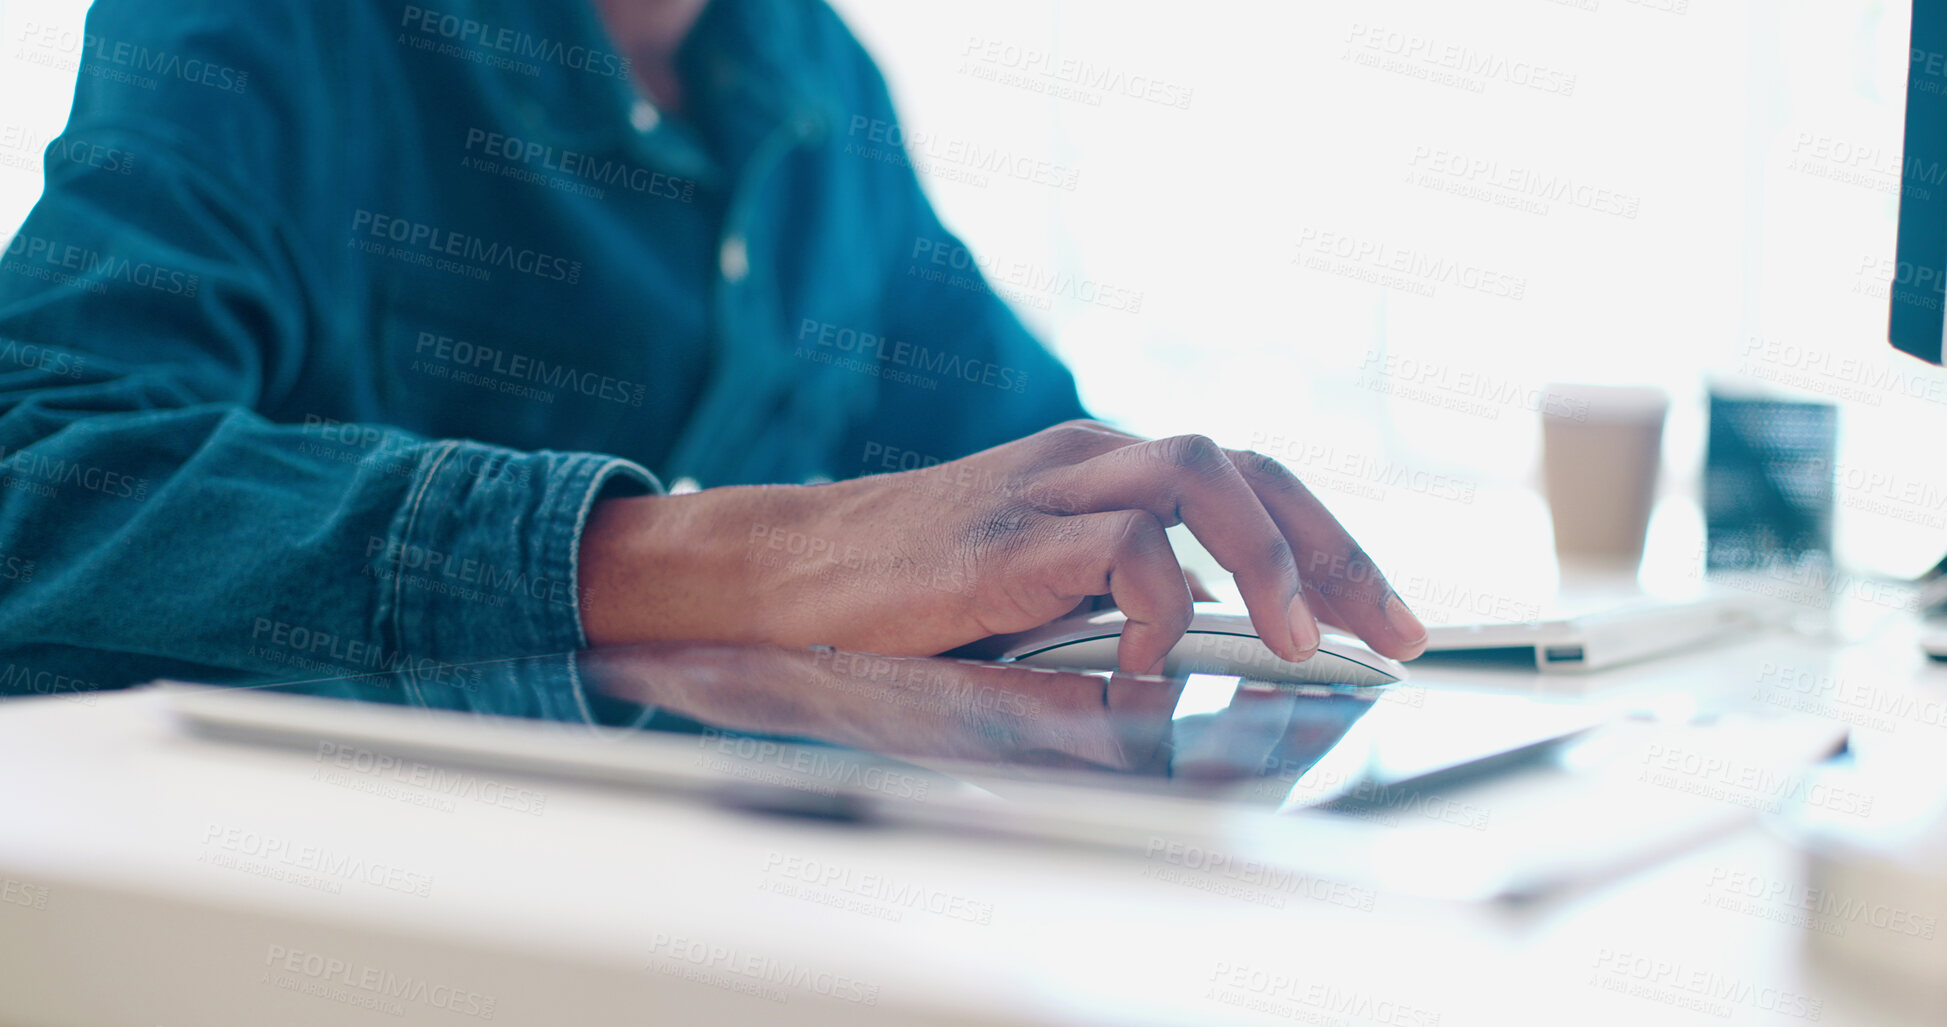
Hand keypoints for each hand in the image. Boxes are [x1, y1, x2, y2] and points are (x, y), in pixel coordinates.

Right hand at [578, 420, 1427, 672]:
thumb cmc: (904, 591)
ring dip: (1267, 559)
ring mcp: (1045, 490)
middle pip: (1244, 466)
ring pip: (1196, 474)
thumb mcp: (1033, 584)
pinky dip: (1157, 606)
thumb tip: (1210, 642)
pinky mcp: (1004, 539)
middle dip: (1333, 548)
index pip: (1244, 481)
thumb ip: (1115, 591)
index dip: (1329, 542)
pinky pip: (1116, 548)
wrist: (781, 571)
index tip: (1386, 617)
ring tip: (1298, 641)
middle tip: (1390, 631)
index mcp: (1097, 470)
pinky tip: (1154, 667)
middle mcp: (1083, 461)